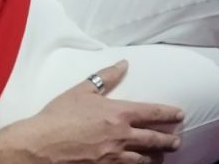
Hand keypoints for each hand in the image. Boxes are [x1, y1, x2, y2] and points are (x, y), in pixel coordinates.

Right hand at [0, 60, 183, 163]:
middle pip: (152, 139)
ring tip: (160, 158)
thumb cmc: (58, 116)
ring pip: (141, 159)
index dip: (168, 114)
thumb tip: (124, 63)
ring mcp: (112, 156)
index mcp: (119, 113)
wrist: (39, 145)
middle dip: (167, 141)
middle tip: (176, 142)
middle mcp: (120, 136)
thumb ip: (106, 77)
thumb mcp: (82, 90)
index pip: (152, 112)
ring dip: (153, 158)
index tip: (179, 115)